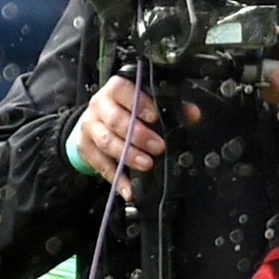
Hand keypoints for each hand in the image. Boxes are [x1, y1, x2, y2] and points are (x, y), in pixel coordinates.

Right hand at [75, 75, 200, 200]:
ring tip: (146, 164)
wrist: (97, 121)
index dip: (139, 103)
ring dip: (128, 156)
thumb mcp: (147, 101)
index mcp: (115, 89)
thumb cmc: (127, 108)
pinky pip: (101, 165)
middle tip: (158, 146)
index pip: (122, 90)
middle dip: (138, 135)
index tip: (154, 117)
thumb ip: (170, 106)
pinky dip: (117, 179)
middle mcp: (99, 107)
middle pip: (115, 120)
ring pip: (106, 142)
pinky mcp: (85, 149)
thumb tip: (192, 114)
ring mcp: (90, 128)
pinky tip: (129, 188)